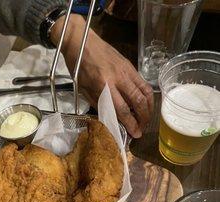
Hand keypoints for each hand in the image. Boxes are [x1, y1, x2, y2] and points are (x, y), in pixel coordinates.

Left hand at [51, 15, 152, 137]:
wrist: (82, 41)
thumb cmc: (79, 67)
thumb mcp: (84, 89)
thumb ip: (99, 103)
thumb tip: (112, 118)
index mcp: (104, 85)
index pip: (122, 109)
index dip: (131, 123)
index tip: (135, 134)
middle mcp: (119, 78)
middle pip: (138, 102)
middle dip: (143, 118)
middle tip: (142, 129)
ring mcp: (127, 70)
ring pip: (145, 92)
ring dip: (149, 108)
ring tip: (146, 118)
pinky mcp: (131, 65)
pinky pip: (143, 83)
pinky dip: (147, 96)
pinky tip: (145, 104)